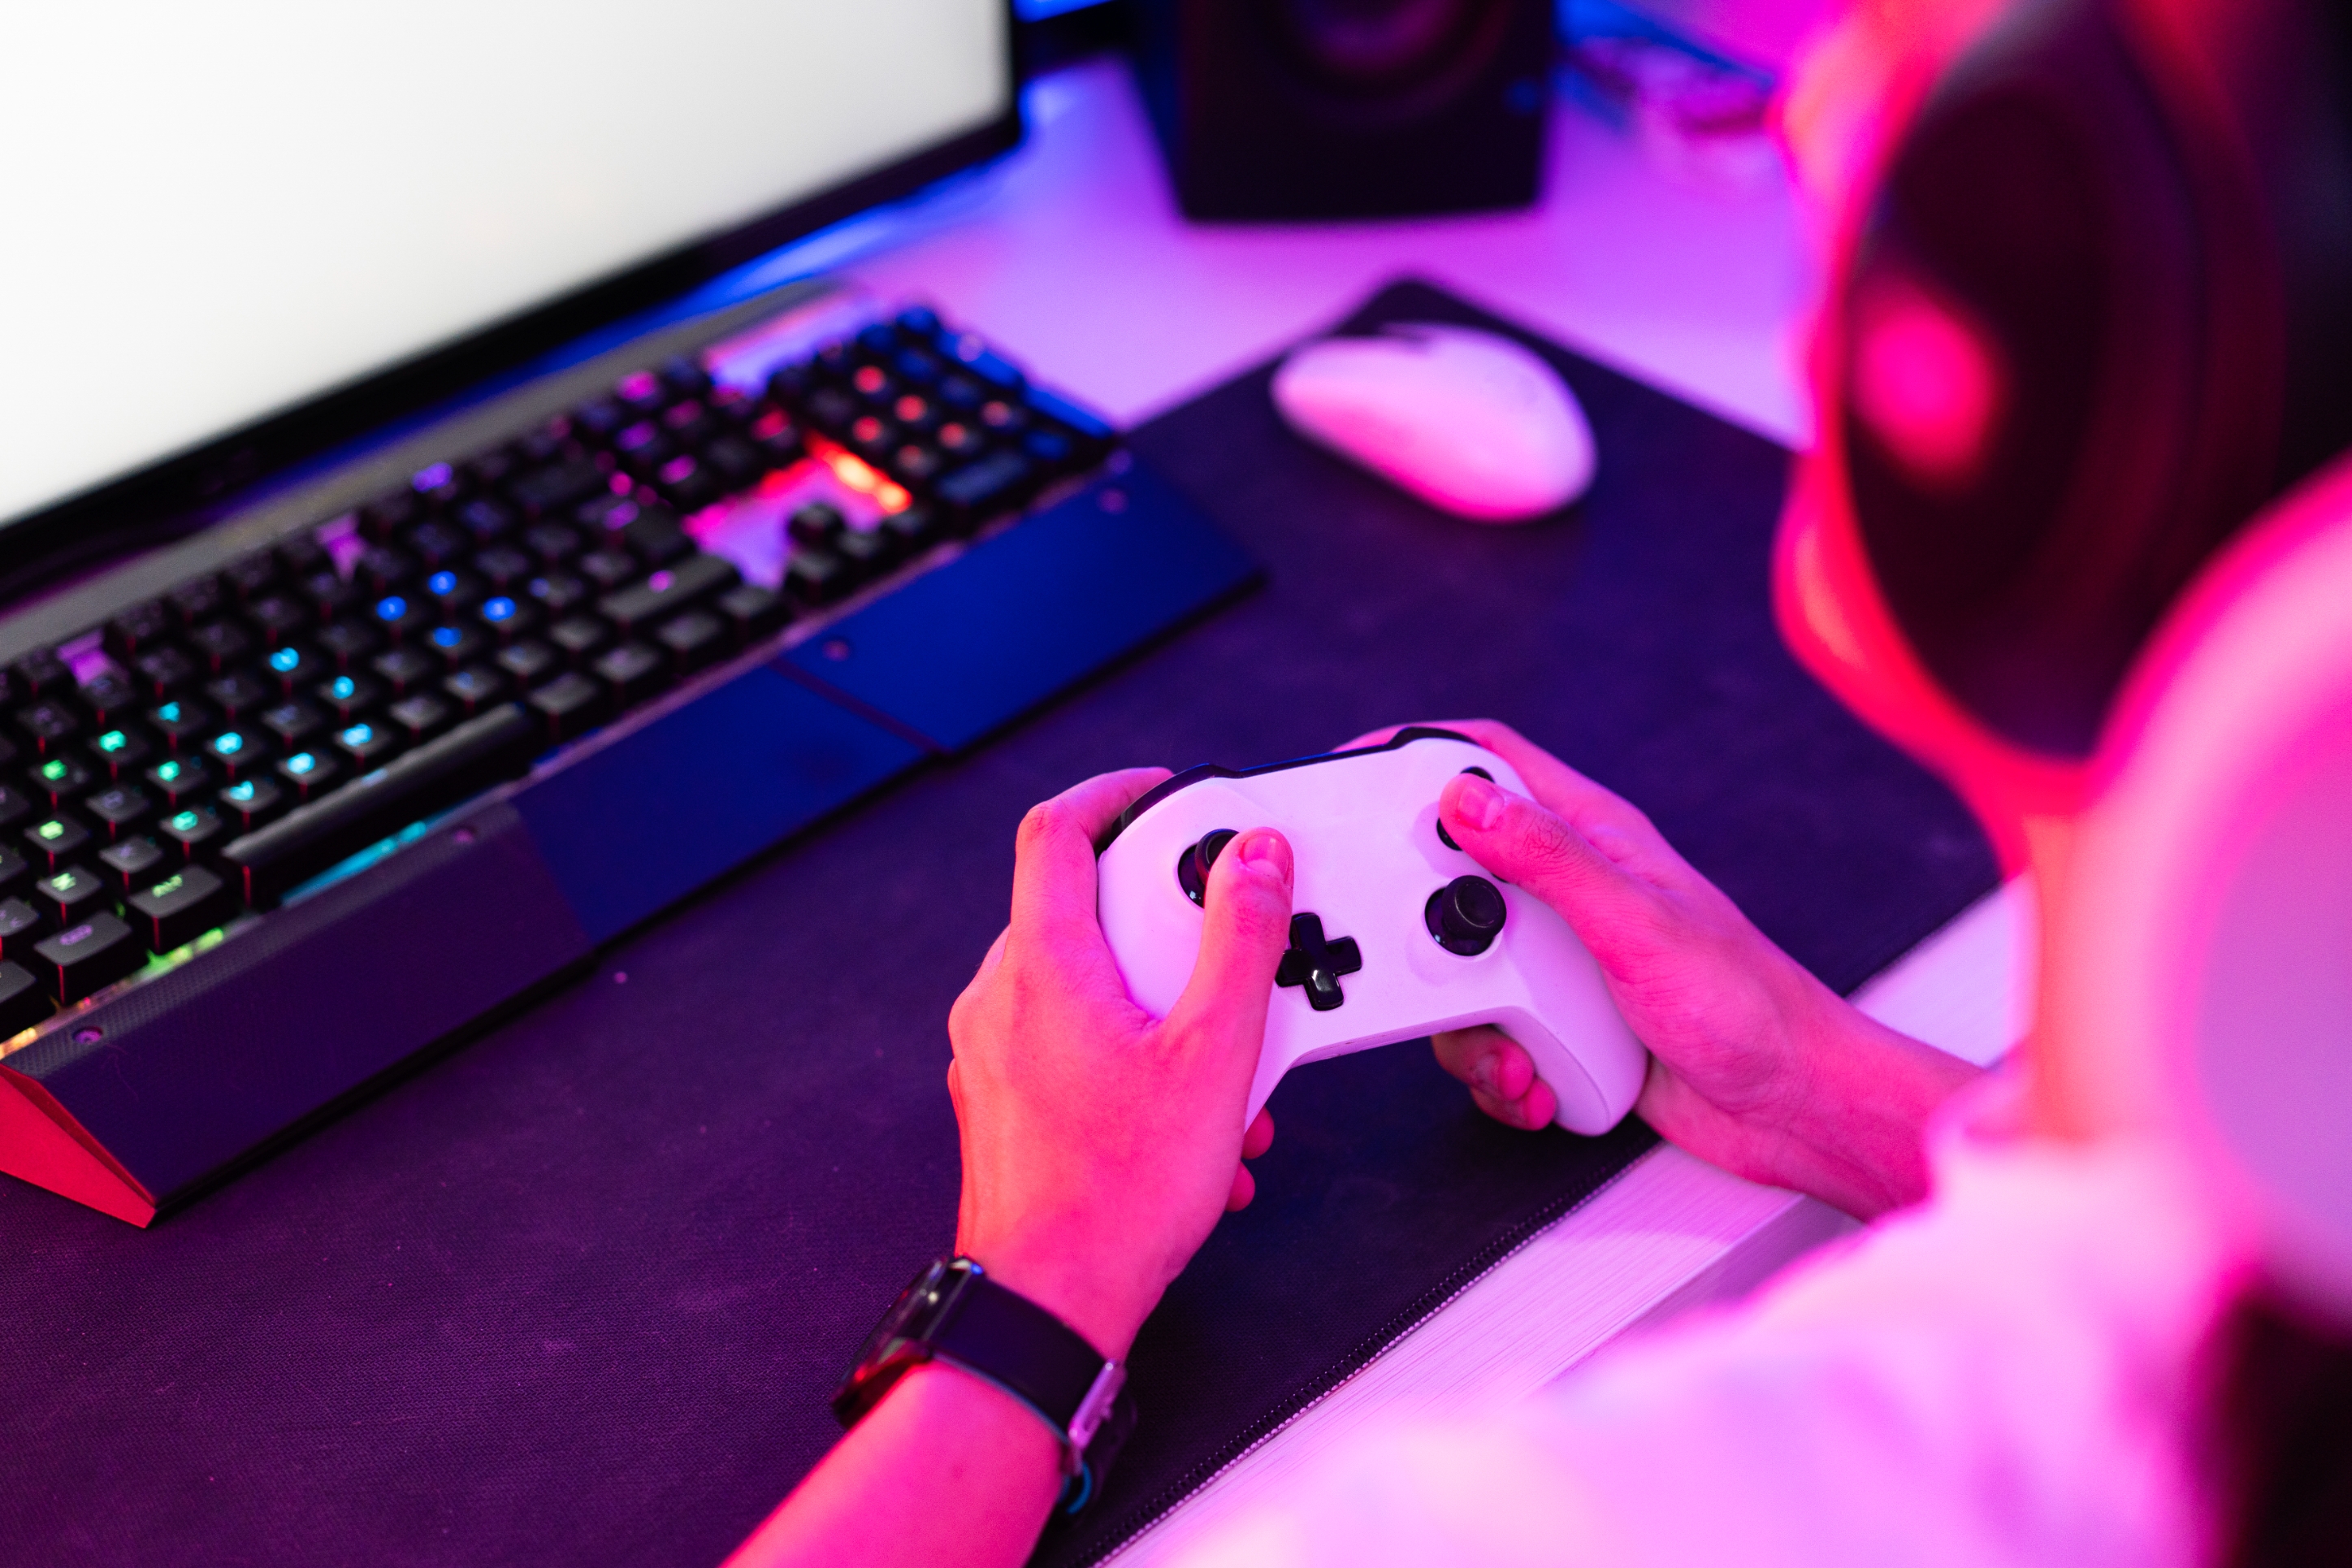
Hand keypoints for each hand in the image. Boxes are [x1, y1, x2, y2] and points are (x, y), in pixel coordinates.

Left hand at [946, 767, 1293, 1358]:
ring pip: (1086, 987)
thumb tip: (1255, 862)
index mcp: (1042, 966)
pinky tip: (1194, 1123)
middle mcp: (1000, 999)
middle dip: (1170, 934)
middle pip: (1083, 910)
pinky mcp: (1002, 1100)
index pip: (1057, 830)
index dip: (1114, 794)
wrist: (1048, 1306)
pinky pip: (1072, 1045)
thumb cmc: (1116, 1197)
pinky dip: (1136, 1059)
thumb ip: (1242, 943)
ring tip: (1225, 1075)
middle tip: (1227, 956)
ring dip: (1164, 1013)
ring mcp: (993, 1052)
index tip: (1163, 793)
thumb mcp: (1215, 1055)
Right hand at [1339, 720, 1978, 1216]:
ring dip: (1468, 1027)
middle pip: (1447, 877)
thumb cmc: (1749, 1007)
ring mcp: (1558, 959)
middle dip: (1423, 933)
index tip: (1352, 769)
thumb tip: (1467, 801)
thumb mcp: (1636, 924)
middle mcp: (1568, 892)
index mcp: (1592, 838)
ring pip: (1455, 971)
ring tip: (1516, 1053)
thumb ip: (1548, 859)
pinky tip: (1537, 1083)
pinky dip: (1496, 1069)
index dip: (1417, 752)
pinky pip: (1484, 1035)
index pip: (1489, 761)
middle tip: (1422, 964)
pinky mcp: (1556, 1021)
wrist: (1790, 1110)